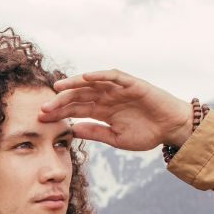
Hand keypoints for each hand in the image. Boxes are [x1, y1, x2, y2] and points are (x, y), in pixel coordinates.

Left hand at [39, 69, 194, 152]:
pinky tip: (85, 77)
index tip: (41, 118)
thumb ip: (95, 132)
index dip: (59, 112)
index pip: (75, 109)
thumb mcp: (115, 138)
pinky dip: (100, 75)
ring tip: (58, 87)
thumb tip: (72, 130)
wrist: (172, 128)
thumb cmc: (146, 133)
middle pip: (79, 96)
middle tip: (44, 107)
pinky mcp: (132, 84)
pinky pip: (114, 76)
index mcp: (102, 111)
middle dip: (61, 101)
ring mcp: (118, 89)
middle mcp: (107, 98)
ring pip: (92, 83)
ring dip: (74, 84)